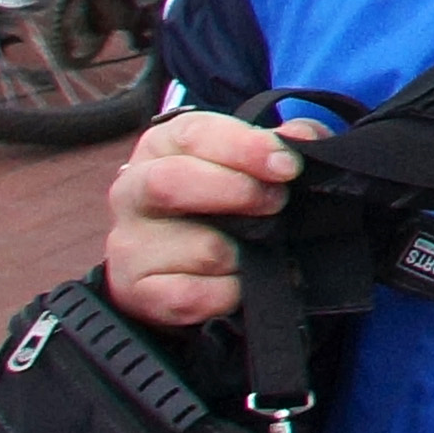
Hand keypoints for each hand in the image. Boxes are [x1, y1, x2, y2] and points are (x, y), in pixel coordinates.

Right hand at [108, 108, 300, 326]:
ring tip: (259, 249)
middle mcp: (132, 191)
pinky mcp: (136, 292)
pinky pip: (194, 297)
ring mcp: (129, 244)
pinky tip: (239, 283)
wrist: (172, 266)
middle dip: (238, 192)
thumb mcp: (243, 161)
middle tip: (277, 202)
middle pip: (172, 182)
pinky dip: (230, 293)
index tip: (288, 165)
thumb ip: (278, 144)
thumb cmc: (216, 200)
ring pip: (201, 249)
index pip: (193, 135)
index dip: (246, 147)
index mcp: (160, 147)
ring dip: (247, 253)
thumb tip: (304, 137)